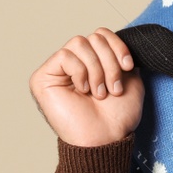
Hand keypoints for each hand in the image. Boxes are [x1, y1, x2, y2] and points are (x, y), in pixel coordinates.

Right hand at [28, 28, 143, 146]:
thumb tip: (115, 38)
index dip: (117, 46)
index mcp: (92, 62)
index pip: (101, 34)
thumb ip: (121, 55)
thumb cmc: (117, 116)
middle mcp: (74, 64)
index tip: (128, 67)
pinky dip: (80, 72)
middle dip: (109, 62)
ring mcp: (57, 70)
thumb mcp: (129, 78)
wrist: (106, 138)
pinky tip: (82, 90)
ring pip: (79, 43)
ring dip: (97, 69)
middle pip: (93, 37)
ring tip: (99, 92)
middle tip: (112, 88)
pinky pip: (65, 55)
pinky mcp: (43, 78)